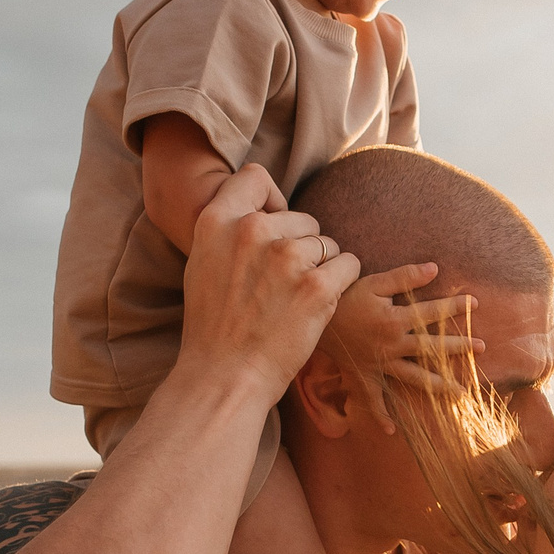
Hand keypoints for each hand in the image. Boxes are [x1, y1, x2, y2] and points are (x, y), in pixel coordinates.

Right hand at [175, 164, 360, 399]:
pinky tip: (318, 305)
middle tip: (281, 285)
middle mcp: (252, 231)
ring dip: (322, 268)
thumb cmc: (215, 326)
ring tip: (294, 300)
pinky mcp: (317, 286)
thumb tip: (264, 208)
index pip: (256, 177)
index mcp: (217, 221)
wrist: (224, 376)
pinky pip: (349, 264)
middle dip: (301, 245)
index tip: (273, 226)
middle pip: (302, 217)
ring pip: (327, 243)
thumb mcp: (203, 263)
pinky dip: (342, 282)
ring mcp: (286, 257)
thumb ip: (229, 230)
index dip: (272, 200)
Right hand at [324, 261, 482, 432]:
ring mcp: (380, 365)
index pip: (432, 312)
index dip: (454, 306)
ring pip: (414, 377)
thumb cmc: (344, 298)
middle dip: (458, 347)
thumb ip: (404, 276)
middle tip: (483, 347)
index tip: (475, 303)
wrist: (312, 320)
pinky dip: (380, 415)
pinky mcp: (364, 377)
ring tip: (460, 393)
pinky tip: (391, 431)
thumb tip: (435, 268)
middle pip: (431, 348)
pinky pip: (373, 399)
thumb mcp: (373, 282)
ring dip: (438, 385)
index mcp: (395, 320)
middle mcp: (392, 345)